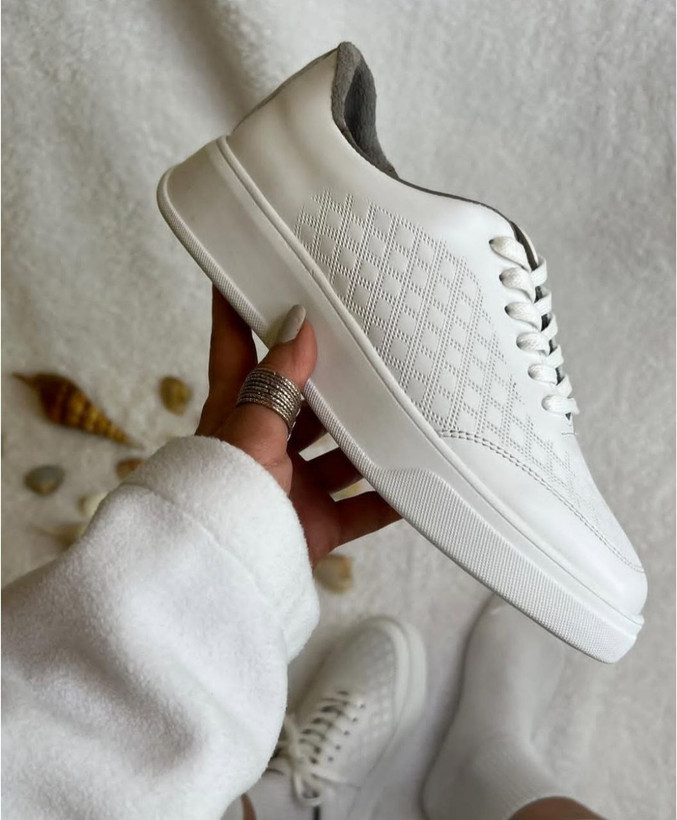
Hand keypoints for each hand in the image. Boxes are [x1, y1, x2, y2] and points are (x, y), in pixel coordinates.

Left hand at [196, 287, 399, 564]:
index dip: (236, 308)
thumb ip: (277, 383)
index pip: (235, 348)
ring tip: (410, 407)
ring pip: (341, 453)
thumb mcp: (248, 431)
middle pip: (304, 400)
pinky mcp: (318, 525)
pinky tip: (421, 479)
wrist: (224, 577)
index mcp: (236, 415)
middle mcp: (266, 446)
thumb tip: (299, 323)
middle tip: (368, 341)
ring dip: (371, 439)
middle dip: (334, 377)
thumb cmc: (221, 497)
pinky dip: (391, 498)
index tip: (245, 266)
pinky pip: (363, 509)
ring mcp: (294, 486)